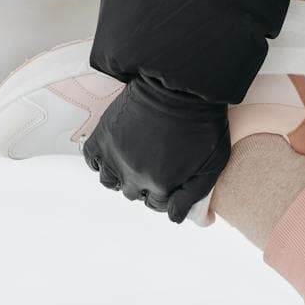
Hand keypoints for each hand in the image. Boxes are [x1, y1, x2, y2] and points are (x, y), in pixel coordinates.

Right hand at [83, 77, 230, 222]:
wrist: (180, 84)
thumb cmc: (202, 122)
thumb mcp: (212, 164)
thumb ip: (196, 196)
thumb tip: (184, 220)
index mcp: (160, 185)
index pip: (157, 204)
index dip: (165, 192)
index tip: (170, 177)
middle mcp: (134, 176)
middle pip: (133, 193)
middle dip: (145, 183)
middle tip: (155, 162)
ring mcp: (115, 156)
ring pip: (110, 181)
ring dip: (121, 175)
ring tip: (134, 159)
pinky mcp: (102, 137)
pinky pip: (91, 161)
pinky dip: (100, 161)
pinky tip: (114, 152)